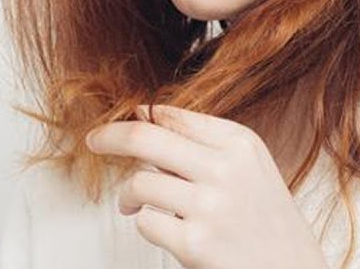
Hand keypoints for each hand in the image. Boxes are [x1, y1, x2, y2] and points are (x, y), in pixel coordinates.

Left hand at [85, 104, 327, 268]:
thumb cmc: (265, 220)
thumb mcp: (249, 165)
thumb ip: (203, 141)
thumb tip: (144, 118)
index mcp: (239, 142)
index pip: (171, 116)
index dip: (134, 119)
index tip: (114, 125)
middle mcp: (226, 169)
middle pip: (145, 138)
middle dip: (110, 137)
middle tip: (94, 141)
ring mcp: (209, 206)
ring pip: (140, 182)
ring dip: (129, 195)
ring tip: (133, 204)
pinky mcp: (194, 242)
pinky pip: (146, 221)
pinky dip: (146, 224)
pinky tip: (167, 230)